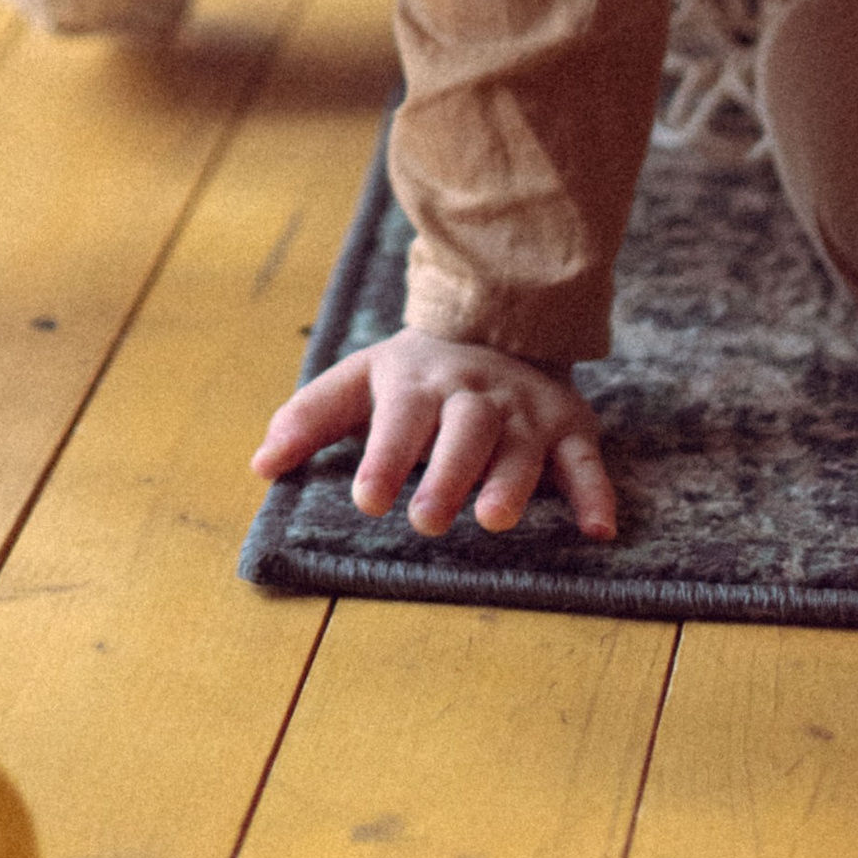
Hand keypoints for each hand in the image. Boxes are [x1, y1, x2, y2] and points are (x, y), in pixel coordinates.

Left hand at [250, 329, 616, 540]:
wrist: (497, 327)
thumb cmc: (413, 378)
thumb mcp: (359, 383)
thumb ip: (309, 419)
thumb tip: (259, 467)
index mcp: (418, 381)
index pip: (399, 417)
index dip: (384, 457)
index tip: (367, 500)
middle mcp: (474, 393)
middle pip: (463, 430)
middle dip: (446, 475)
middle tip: (425, 522)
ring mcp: (525, 410)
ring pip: (521, 445)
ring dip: (510, 482)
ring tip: (492, 521)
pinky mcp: (570, 427)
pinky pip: (586, 460)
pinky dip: (595, 493)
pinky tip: (598, 530)